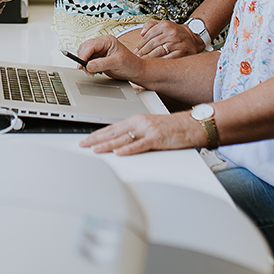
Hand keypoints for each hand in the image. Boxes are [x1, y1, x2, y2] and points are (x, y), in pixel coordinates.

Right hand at [76, 35, 146, 81]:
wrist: (136, 71)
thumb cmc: (131, 64)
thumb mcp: (117, 63)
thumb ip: (102, 64)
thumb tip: (88, 65)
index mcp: (107, 40)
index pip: (91, 45)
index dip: (84, 55)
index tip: (80, 64)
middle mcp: (102, 43)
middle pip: (85, 48)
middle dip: (83, 59)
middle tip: (84, 69)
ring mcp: (99, 51)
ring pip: (84, 54)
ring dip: (84, 64)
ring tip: (90, 72)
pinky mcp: (98, 58)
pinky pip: (87, 60)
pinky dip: (87, 66)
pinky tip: (92, 71)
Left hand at [79, 111, 203, 155]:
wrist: (192, 124)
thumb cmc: (172, 128)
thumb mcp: (150, 128)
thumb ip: (136, 134)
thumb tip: (120, 143)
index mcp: (136, 120)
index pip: (112, 128)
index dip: (97, 133)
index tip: (86, 139)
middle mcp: (139, 123)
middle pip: (113, 132)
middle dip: (96, 139)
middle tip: (82, 144)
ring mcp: (147, 130)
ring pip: (123, 138)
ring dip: (107, 145)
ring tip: (94, 149)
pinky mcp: (157, 138)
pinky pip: (140, 145)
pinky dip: (128, 149)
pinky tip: (119, 153)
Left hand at [132, 20, 204, 57]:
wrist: (193, 38)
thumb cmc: (175, 32)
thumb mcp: (163, 24)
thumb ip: (150, 25)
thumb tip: (141, 33)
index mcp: (165, 25)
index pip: (148, 35)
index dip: (140, 44)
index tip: (136, 50)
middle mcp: (171, 33)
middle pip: (152, 44)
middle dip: (143, 52)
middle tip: (137, 57)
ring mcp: (177, 43)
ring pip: (158, 52)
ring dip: (148, 58)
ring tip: (143, 61)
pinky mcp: (182, 52)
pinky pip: (167, 58)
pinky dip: (159, 62)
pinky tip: (154, 64)